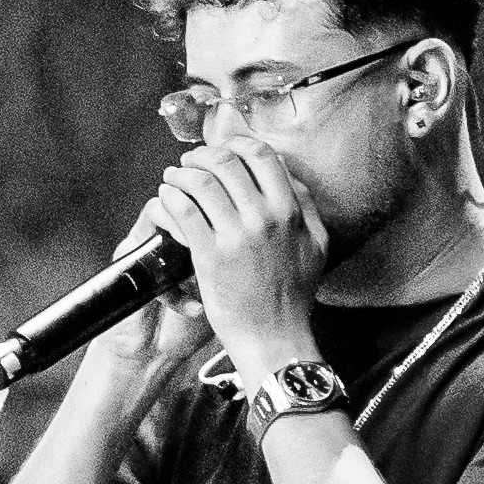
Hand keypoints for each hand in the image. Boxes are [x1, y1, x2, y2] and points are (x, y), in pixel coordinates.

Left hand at [142, 133, 322, 373]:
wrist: (274, 339)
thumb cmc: (293, 298)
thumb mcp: (316, 247)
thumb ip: (306, 208)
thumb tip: (289, 176)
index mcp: (291, 212)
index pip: (262, 155)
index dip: (236, 144)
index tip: (224, 148)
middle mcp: (265, 218)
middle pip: (227, 162)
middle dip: (202, 155)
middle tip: (191, 161)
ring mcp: (237, 237)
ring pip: (201, 181)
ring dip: (182, 173)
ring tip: (174, 176)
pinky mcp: (209, 256)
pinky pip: (184, 211)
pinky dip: (171, 196)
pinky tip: (167, 197)